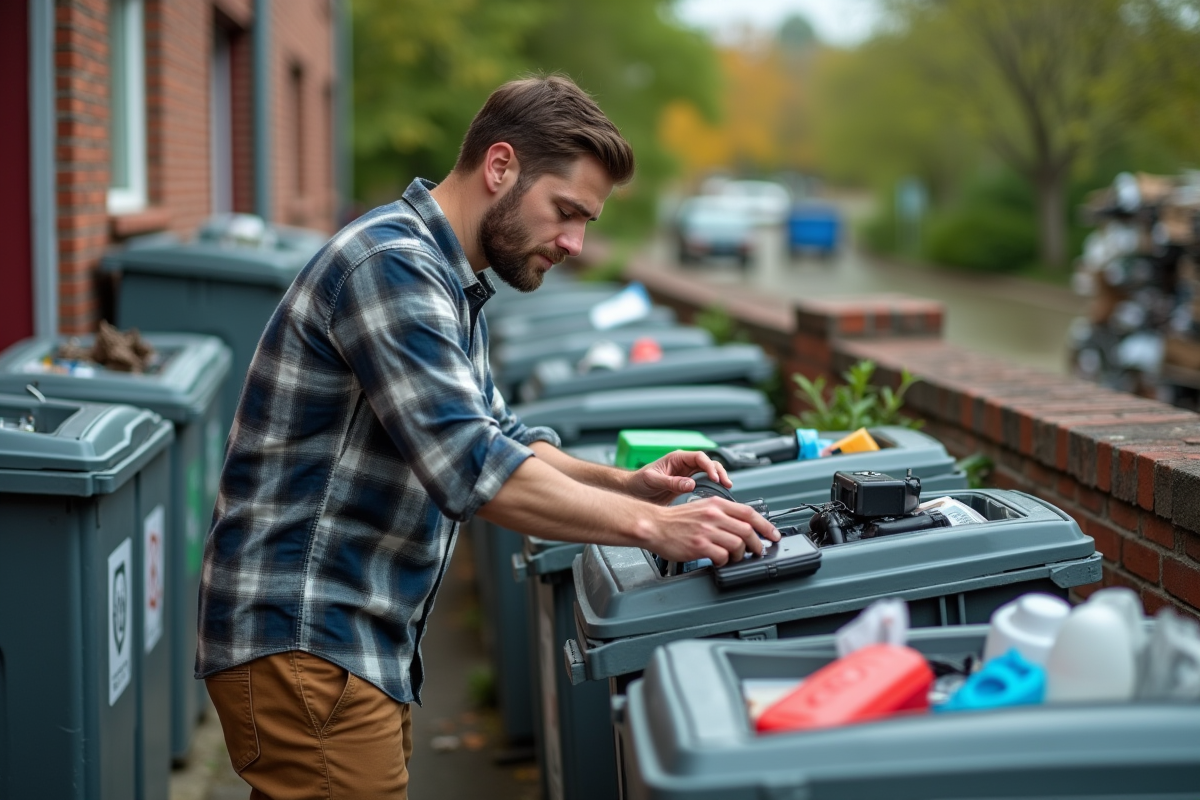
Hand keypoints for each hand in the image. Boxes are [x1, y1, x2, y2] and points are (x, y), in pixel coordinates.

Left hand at [627, 449, 731, 504]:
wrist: (633, 491)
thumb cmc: (639, 482)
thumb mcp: (653, 481)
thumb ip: (672, 482)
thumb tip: (691, 484)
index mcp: (676, 458)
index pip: (699, 457)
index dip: (709, 466)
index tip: (714, 477)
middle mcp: (683, 464)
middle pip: (708, 462)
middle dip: (718, 471)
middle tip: (725, 483)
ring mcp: (686, 473)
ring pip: (708, 471)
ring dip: (718, 477)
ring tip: (726, 486)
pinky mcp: (687, 483)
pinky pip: (704, 481)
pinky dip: (712, 485)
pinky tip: (717, 491)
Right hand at [645, 497, 779, 565]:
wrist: (655, 525)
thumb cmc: (676, 520)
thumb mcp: (702, 508)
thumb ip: (722, 514)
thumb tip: (742, 526)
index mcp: (716, 505)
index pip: (749, 513)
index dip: (766, 525)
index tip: (773, 534)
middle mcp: (713, 516)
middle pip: (747, 530)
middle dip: (757, 544)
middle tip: (757, 551)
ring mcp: (707, 531)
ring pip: (738, 544)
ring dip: (740, 555)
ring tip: (735, 557)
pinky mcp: (699, 546)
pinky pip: (723, 556)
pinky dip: (725, 561)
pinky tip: (720, 560)